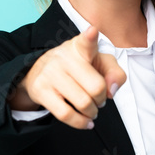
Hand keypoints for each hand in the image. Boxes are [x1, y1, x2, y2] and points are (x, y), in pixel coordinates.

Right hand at [9, 26, 126, 129]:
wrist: (39, 71)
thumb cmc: (77, 67)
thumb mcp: (98, 63)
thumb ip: (114, 73)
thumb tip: (111, 91)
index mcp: (80, 47)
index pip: (86, 42)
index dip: (90, 37)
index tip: (92, 32)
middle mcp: (64, 57)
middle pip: (96, 87)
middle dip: (102, 99)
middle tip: (99, 100)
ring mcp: (50, 73)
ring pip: (83, 103)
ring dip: (92, 112)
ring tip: (92, 110)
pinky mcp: (41, 90)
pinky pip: (66, 114)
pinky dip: (80, 123)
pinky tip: (86, 122)